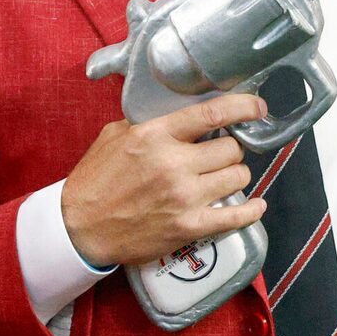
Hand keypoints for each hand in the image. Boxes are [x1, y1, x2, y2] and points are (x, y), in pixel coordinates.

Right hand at [59, 92, 269, 267]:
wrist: (79, 228)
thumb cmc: (95, 182)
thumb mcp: (114, 137)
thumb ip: (149, 124)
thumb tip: (179, 118)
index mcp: (156, 136)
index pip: (212, 114)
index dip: (243, 107)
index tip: (257, 107)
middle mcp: (174, 164)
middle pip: (231, 149)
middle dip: (229, 150)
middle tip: (218, 155)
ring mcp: (184, 197)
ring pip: (238, 177)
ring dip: (234, 176)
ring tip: (222, 179)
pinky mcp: (189, 226)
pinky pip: (236, 216)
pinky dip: (251, 211)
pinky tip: (256, 206)